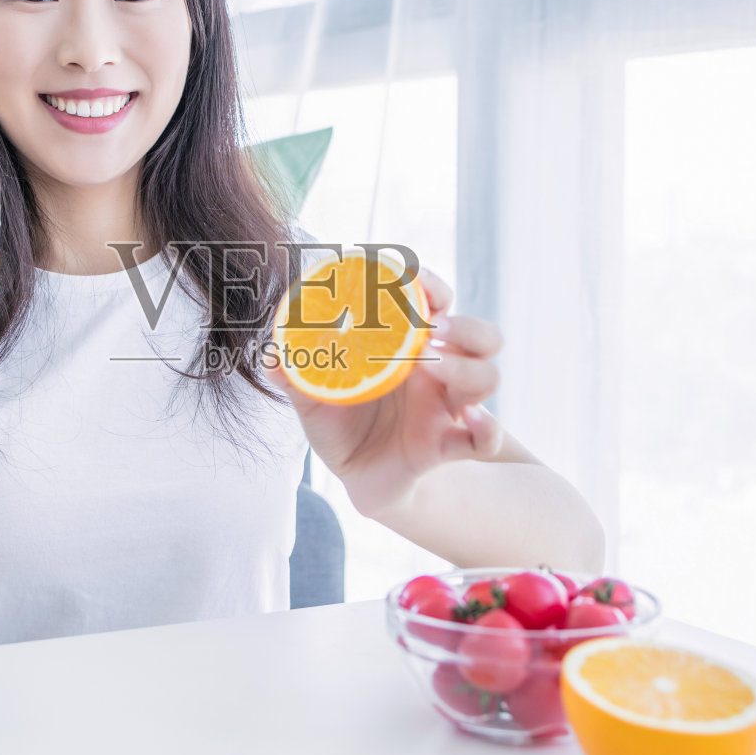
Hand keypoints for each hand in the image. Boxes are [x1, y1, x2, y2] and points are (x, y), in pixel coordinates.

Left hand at [265, 267, 502, 519]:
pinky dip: (487, 430)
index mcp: (408, 349)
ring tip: (435, 366)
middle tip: (435, 327)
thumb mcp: (312, 399)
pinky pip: (484, 439)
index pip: (437, 304)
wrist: (356, 477)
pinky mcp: (449, 445)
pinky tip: (473, 423)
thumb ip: (292, 374)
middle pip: (482, 336)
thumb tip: (268, 353)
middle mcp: (438, 372)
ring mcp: (449, 407)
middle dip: (468, 326)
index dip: (432, 285)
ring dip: (468, 368)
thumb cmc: (342, 426)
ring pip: (487, 377)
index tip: (414, 277)